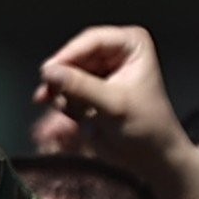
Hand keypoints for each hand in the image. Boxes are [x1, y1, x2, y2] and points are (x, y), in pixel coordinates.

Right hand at [32, 25, 193, 174]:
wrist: (151, 157)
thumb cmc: (149, 128)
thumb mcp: (114, 105)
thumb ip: (81, 87)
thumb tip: (51, 72)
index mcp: (131, 45)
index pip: (92, 40)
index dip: (68, 55)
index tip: (48, 71)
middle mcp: (114, 53)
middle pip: (74, 57)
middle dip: (63, 80)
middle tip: (47, 95)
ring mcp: (100, 72)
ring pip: (66, 75)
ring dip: (63, 96)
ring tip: (74, 115)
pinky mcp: (88, 91)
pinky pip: (65, 92)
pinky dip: (62, 106)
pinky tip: (62, 122)